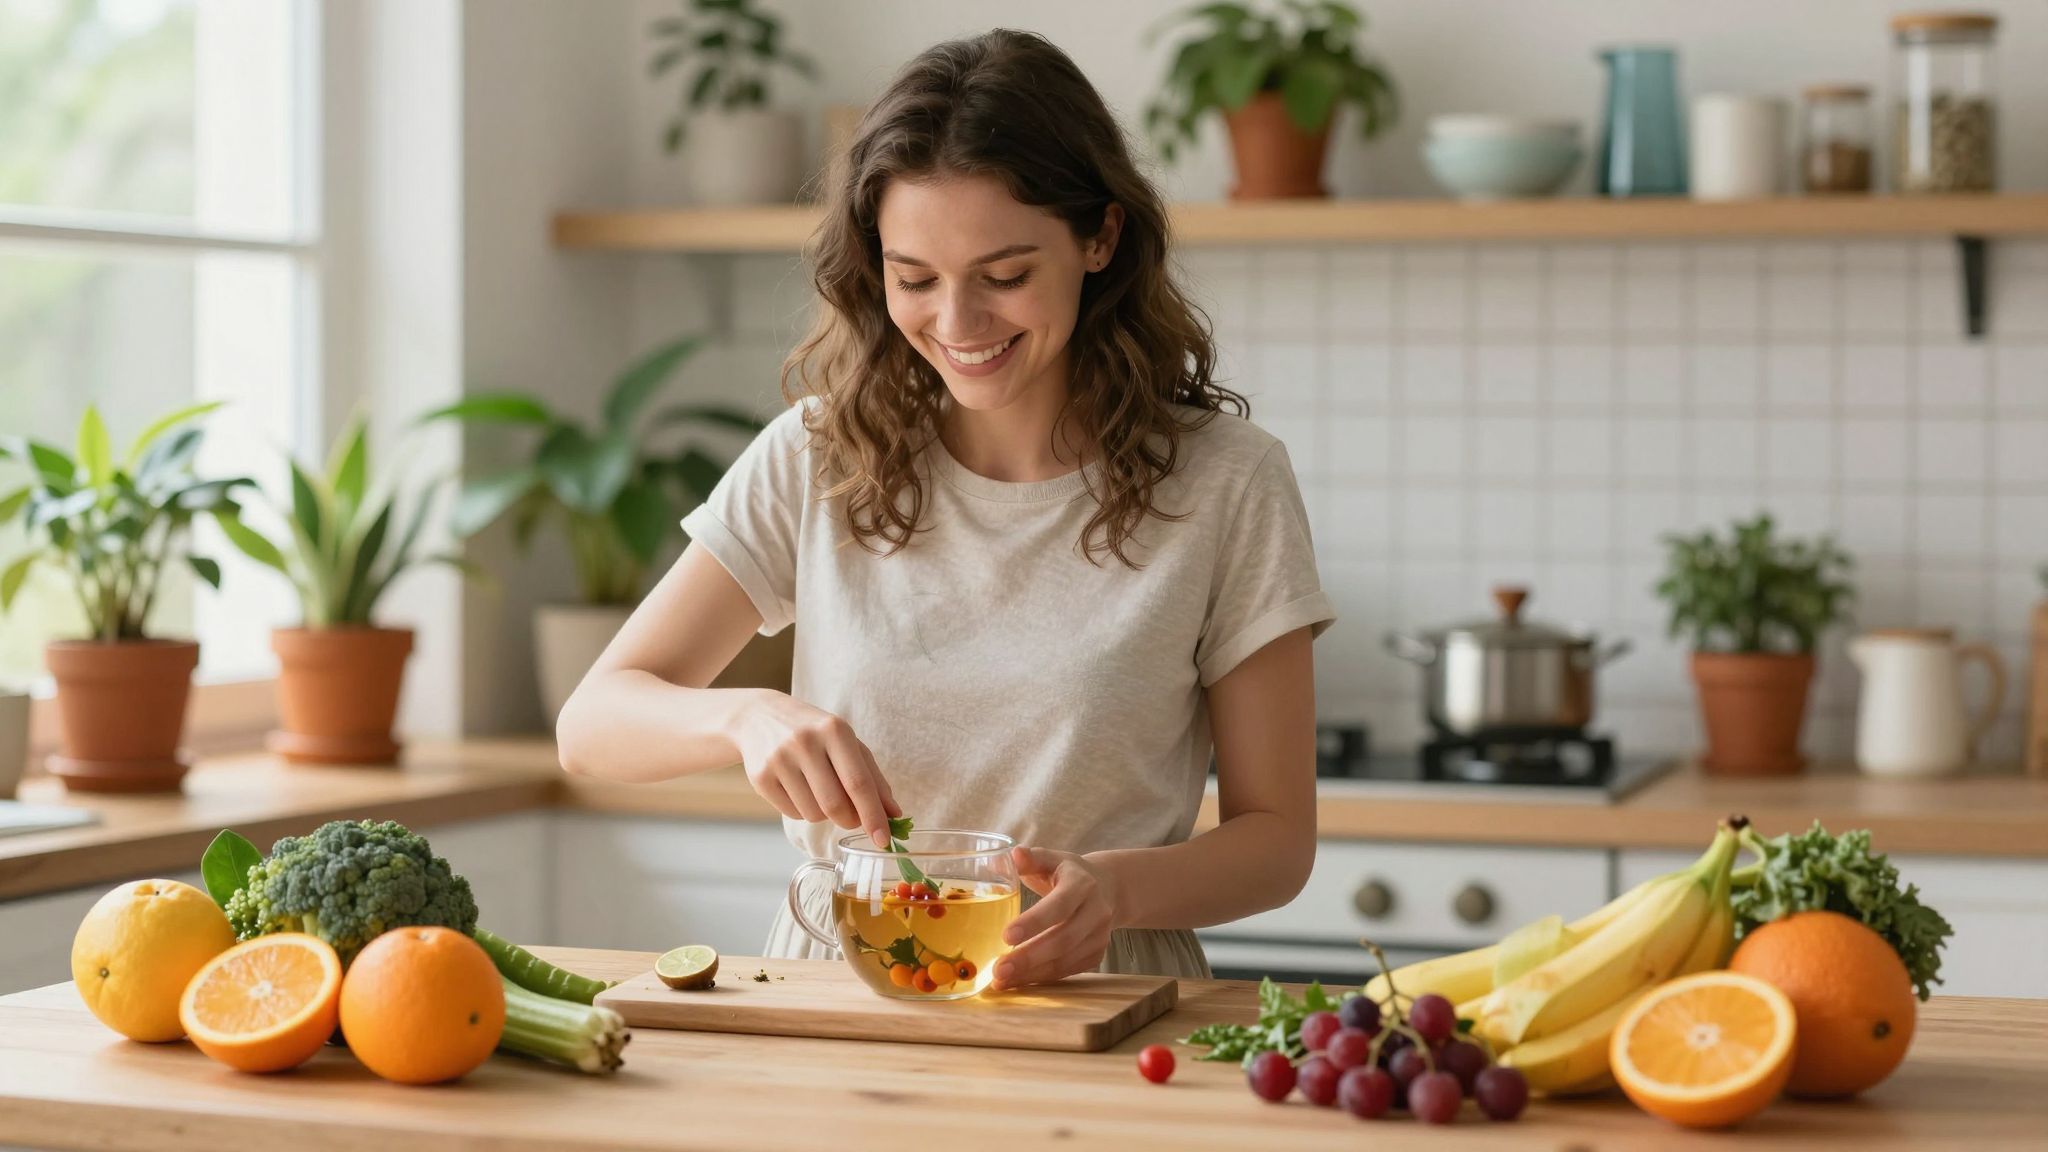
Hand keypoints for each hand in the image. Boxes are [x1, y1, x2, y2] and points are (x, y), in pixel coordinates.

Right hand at [732, 691, 899, 847]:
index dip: (873, 815)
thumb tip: (894, 814)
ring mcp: (779, 759)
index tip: (883, 840)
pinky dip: (802, 810)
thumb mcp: (847, 744)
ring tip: (819, 790)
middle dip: (850, 821)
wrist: (759, 716)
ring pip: (813, 814)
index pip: (858, 783)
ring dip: (824, 814)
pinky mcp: (760, 777)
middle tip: (853, 818)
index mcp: (834, 730)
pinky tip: (798, 788)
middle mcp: (805, 742)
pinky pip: (792, 814)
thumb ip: (873, 778)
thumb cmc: (814, 732)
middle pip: (835, 805)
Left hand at [990, 846, 1123, 990]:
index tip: (1006, 936)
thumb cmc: (1067, 872)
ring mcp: (1099, 935)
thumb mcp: (1051, 858)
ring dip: (1033, 973)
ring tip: (1002, 980)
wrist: (1107, 888)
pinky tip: (1018, 981)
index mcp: (1081, 883)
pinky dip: (1042, 978)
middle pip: (1064, 939)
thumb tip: (1013, 855)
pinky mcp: (1097, 953)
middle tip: (999, 969)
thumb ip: (1030, 858)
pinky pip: (1069, 971)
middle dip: (1030, 957)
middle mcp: (1096, 911)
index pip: (1060, 905)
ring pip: (1066, 960)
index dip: (1035, 922)